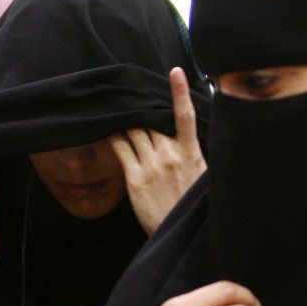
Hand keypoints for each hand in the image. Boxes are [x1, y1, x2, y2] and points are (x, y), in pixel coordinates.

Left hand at [109, 66, 205, 235]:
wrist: (179, 233)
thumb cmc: (189, 206)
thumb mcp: (200, 176)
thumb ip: (190, 153)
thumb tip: (182, 137)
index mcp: (190, 153)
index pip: (185, 116)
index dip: (180, 92)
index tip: (175, 72)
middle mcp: (170, 155)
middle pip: (151, 120)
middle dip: (139, 108)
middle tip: (128, 95)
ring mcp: (152, 165)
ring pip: (134, 130)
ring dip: (124, 119)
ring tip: (114, 108)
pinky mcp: (135, 177)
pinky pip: (120, 147)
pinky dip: (112, 135)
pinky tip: (106, 128)